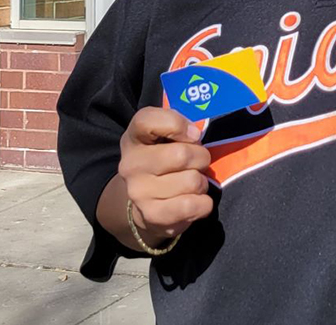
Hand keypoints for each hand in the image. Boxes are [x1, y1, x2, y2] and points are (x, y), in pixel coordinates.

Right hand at [118, 107, 212, 244]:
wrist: (147, 202)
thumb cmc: (164, 160)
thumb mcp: (165, 136)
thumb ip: (177, 126)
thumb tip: (194, 135)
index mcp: (134, 138)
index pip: (147, 120)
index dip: (177, 124)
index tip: (192, 135)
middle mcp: (131, 164)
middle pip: (181, 155)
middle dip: (201, 158)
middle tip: (198, 163)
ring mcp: (139, 192)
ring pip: (192, 181)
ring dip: (202, 182)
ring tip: (192, 183)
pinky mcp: (153, 215)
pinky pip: (193, 206)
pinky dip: (204, 203)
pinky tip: (195, 201)